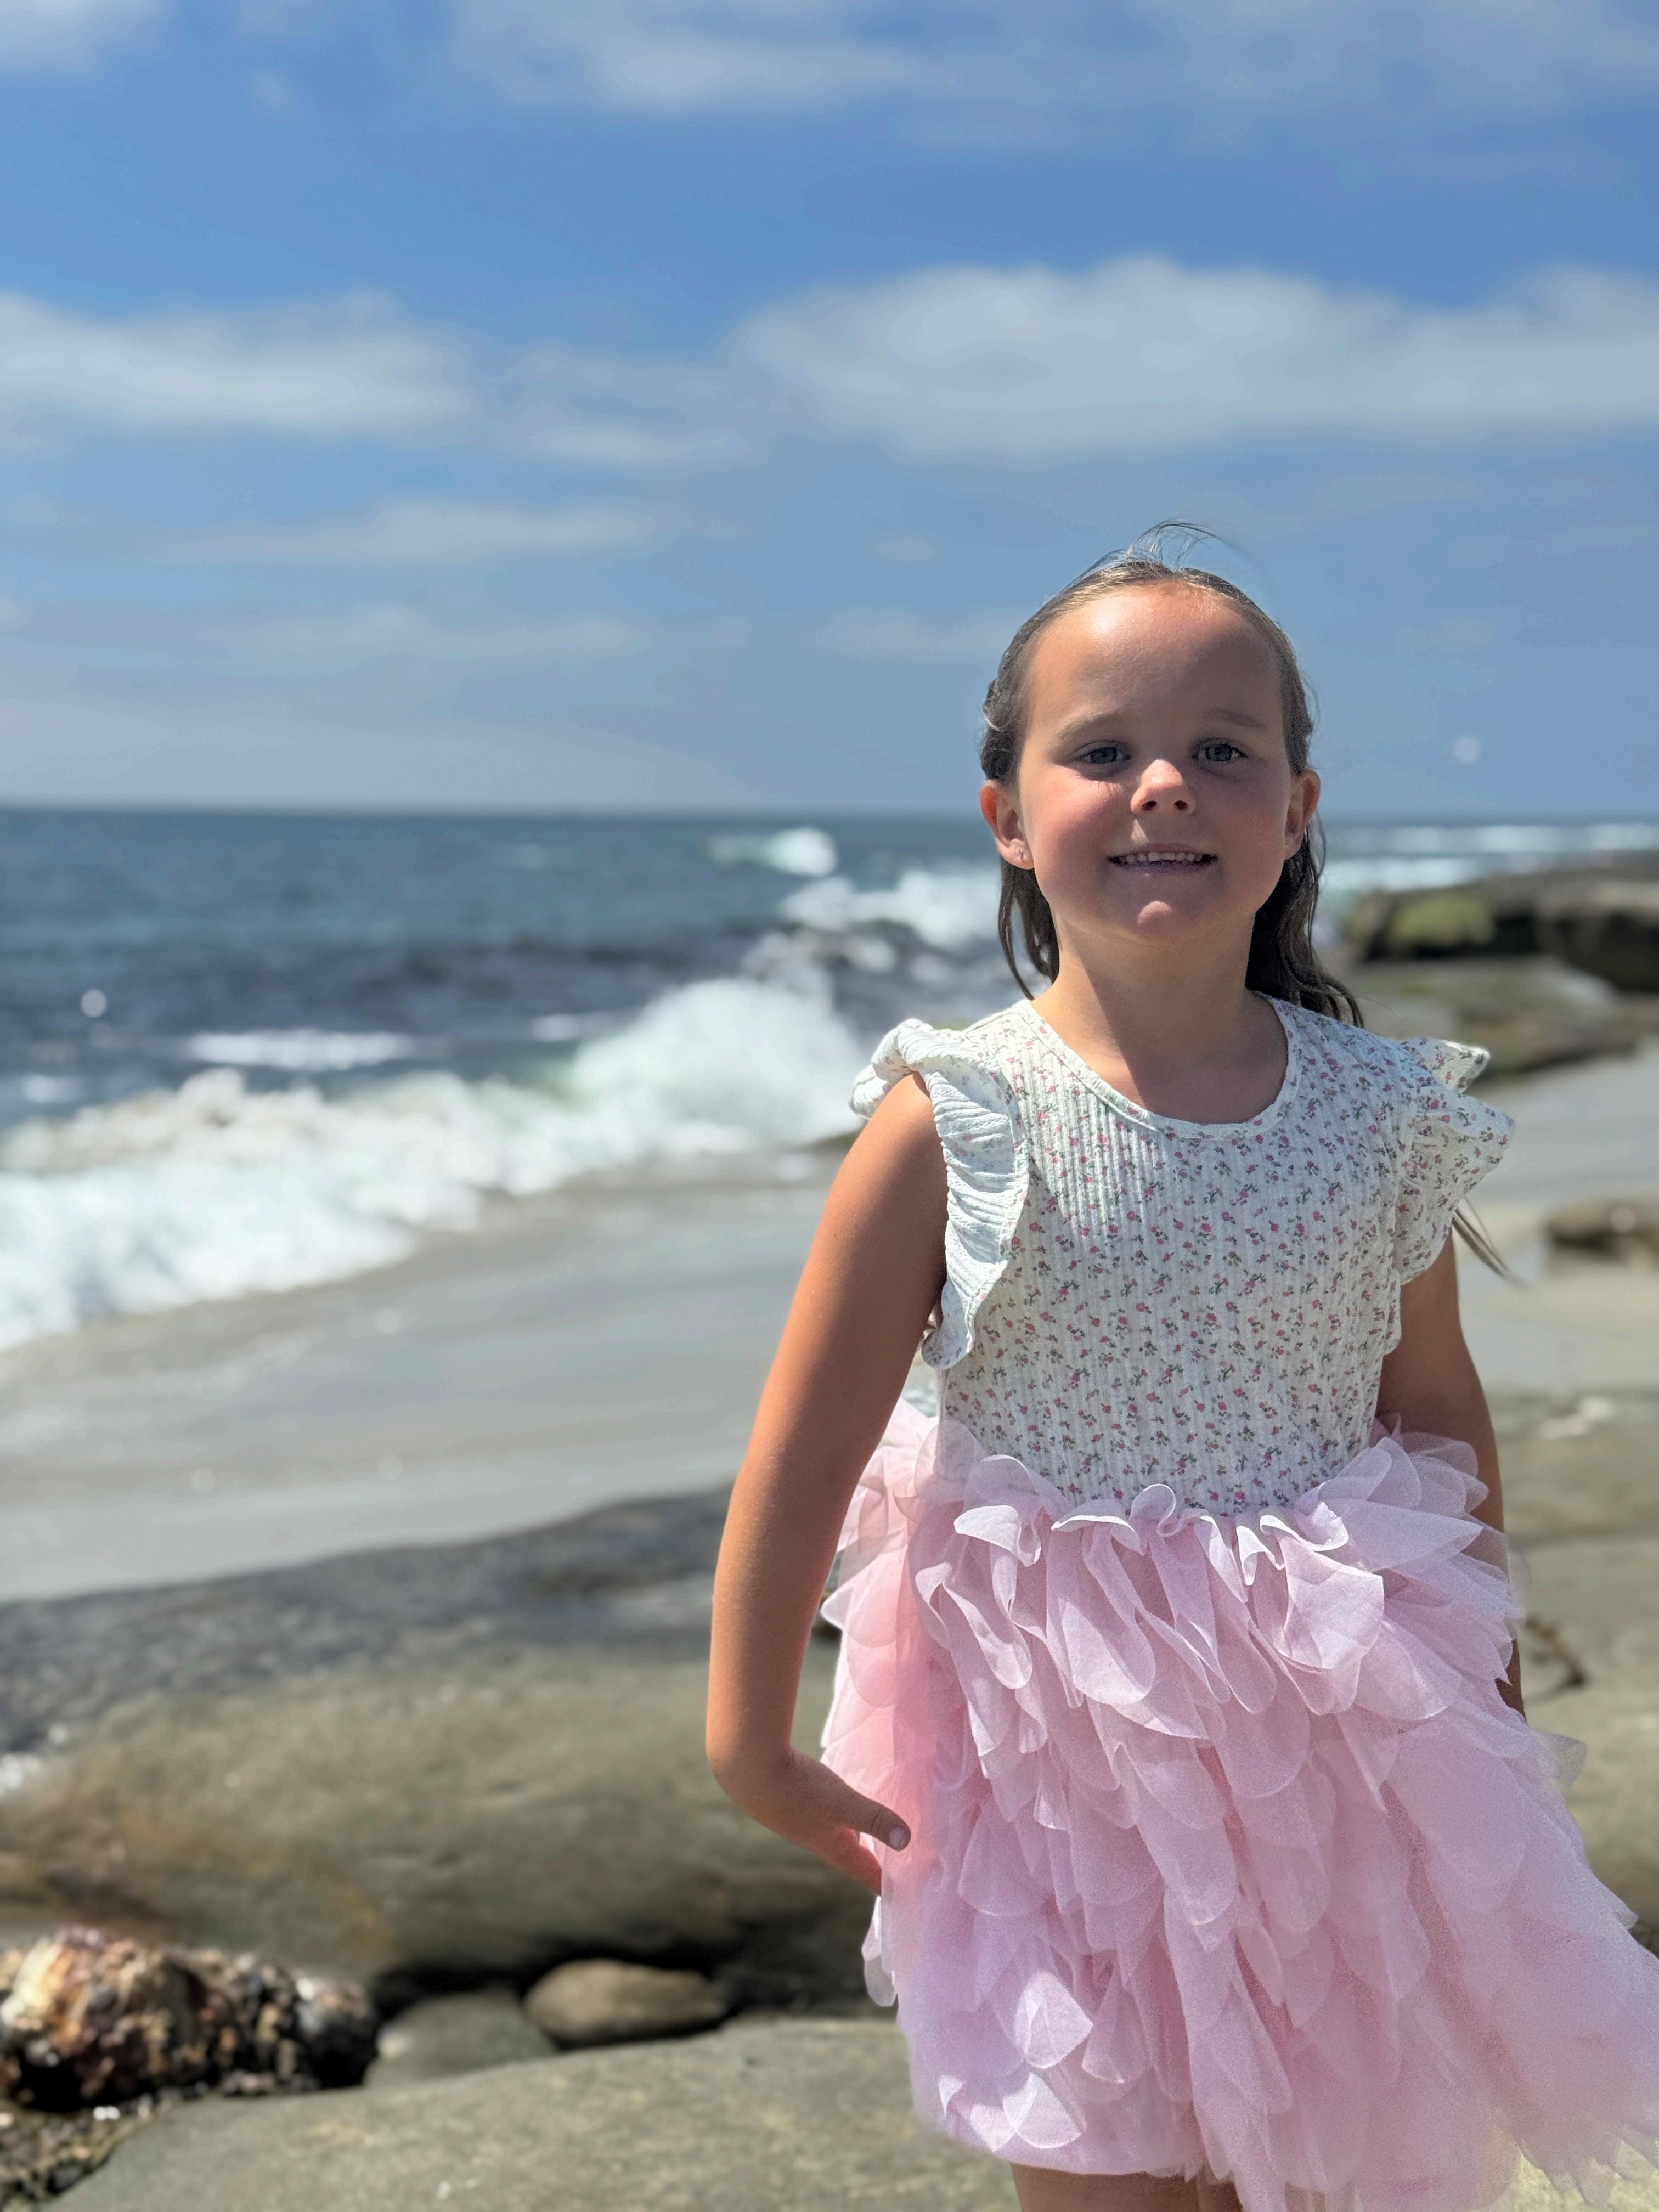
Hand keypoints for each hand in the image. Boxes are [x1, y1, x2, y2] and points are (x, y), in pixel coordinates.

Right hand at [713, 1746, 908, 1896]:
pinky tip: (842, 1804)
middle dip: (874, 1861)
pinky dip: (841, 1815)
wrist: (748, 1769)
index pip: (865, 1873)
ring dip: (857, 1837)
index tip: (905, 1896)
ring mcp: (803, 1820)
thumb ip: (874, 1818)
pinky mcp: (793, 1800)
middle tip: (897, 1866)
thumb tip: (907, 1840)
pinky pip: (825, 1814)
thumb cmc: (797, 1790)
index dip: (885, 1884)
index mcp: (833, 1847)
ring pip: (837, 1833)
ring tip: (874, 1836)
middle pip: (852, 1855)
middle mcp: (819, 1839)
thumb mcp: (842, 1802)